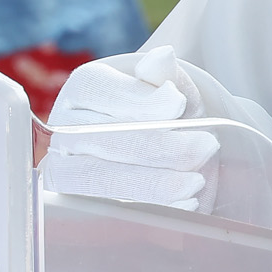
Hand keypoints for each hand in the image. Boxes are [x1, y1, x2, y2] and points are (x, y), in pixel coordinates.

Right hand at [44, 45, 221, 211]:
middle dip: (158, 145)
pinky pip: (108, 213)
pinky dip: (150, 210)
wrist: (182, 159)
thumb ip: (166, 75)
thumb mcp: (176, 91)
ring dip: (152, 183)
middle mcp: (65, 130)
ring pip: (98, 180)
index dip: (136, 99)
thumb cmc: (172, 118)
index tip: (178, 105)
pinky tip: (185, 205)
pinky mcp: (81, 210)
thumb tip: (163, 58)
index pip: (94, 88)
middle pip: (101, 137)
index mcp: (82, 90)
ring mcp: (67, 173)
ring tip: (196, 181)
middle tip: (206, 146)